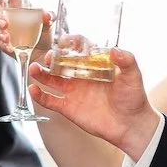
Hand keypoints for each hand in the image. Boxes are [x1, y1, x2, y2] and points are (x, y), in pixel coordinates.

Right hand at [0, 0, 49, 55]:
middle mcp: (6, 12)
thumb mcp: (49, 23)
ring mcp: (0, 26)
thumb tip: (47, 15)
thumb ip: (50, 17)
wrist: (41, 51)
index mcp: (16, 2)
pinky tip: (9, 47)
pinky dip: (0, 43)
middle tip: (5, 25)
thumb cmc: (43, 32)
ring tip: (7, 40)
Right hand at [26, 47, 159, 158]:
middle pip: (61, 63)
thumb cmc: (133, 98)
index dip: (71, 43)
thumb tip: (114, 49)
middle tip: (49, 57)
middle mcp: (81, 76)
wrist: (131, 125)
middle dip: (53, 58)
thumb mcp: (133, 76)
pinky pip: (51, 100)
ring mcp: (73, 91)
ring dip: (41, 74)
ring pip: (52, 79)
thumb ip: (126, 61)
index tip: (65, 41)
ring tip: (33, 69)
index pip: (79, 49)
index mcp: (94, 65)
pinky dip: (40, 95)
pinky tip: (33, 89)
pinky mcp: (68, 108)